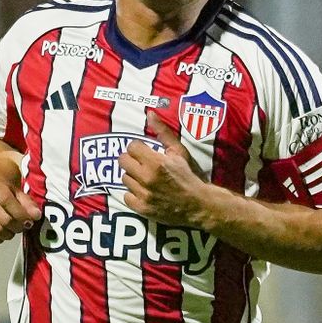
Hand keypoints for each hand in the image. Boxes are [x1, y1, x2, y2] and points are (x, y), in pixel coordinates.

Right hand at [0, 179, 40, 244]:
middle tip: (21, 226)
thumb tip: (36, 215)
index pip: (7, 202)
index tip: (29, 222)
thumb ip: (29, 204)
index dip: (21, 215)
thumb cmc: (5, 193)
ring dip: (8, 234)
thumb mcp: (19, 194)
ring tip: (11, 229)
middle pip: (3, 220)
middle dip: (17, 227)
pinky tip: (0, 233)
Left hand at [119, 110, 207, 224]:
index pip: (131, 147)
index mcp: (156, 162)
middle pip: (122, 161)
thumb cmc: (190, 175)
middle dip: (131, 160)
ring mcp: (143, 195)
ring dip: (133, 177)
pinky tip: (144, 191)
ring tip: (145, 178)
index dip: (138, 148)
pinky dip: (133, 194)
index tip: (144, 152)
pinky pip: (126, 196)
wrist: (199, 204)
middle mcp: (147, 178)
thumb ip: (163, 133)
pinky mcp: (142, 208)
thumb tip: (149, 114)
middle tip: (142, 164)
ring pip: (124, 178)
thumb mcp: (179, 152)